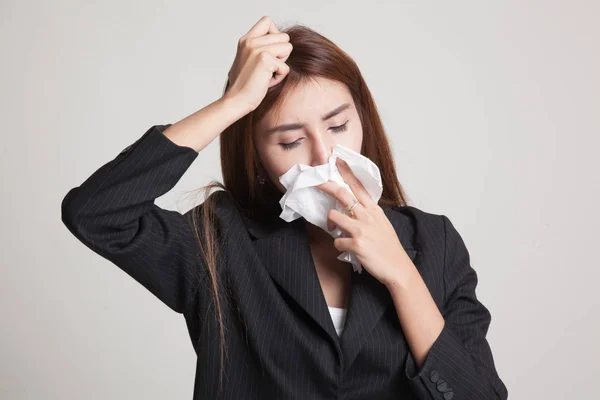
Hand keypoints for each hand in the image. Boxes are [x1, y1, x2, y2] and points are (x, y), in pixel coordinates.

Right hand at [223, 16, 292, 112]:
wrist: (236, 100)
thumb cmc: (243, 85)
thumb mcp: (248, 60)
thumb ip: (259, 48)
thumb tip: (281, 43)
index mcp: (245, 40)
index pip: (267, 21)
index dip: (276, 34)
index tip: (271, 50)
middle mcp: (250, 41)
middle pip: (284, 36)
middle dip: (282, 53)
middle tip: (268, 67)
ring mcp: (257, 49)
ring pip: (288, 48)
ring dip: (282, 64)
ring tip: (267, 74)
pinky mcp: (265, 60)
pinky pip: (285, 67)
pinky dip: (279, 77)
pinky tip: (265, 82)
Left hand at [316, 158, 412, 285]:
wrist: (398, 268)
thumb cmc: (389, 247)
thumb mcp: (382, 224)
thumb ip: (368, 214)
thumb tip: (354, 208)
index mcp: (373, 210)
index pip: (358, 186)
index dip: (347, 172)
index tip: (337, 160)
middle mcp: (367, 216)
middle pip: (342, 194)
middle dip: (326, 185)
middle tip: (315, 181)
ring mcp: (361, 229)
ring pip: (334, 216)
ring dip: (333, 225)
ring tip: (342, 233)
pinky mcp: (356, 244)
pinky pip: (337, 242)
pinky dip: (340, 246)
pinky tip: (350, 250)